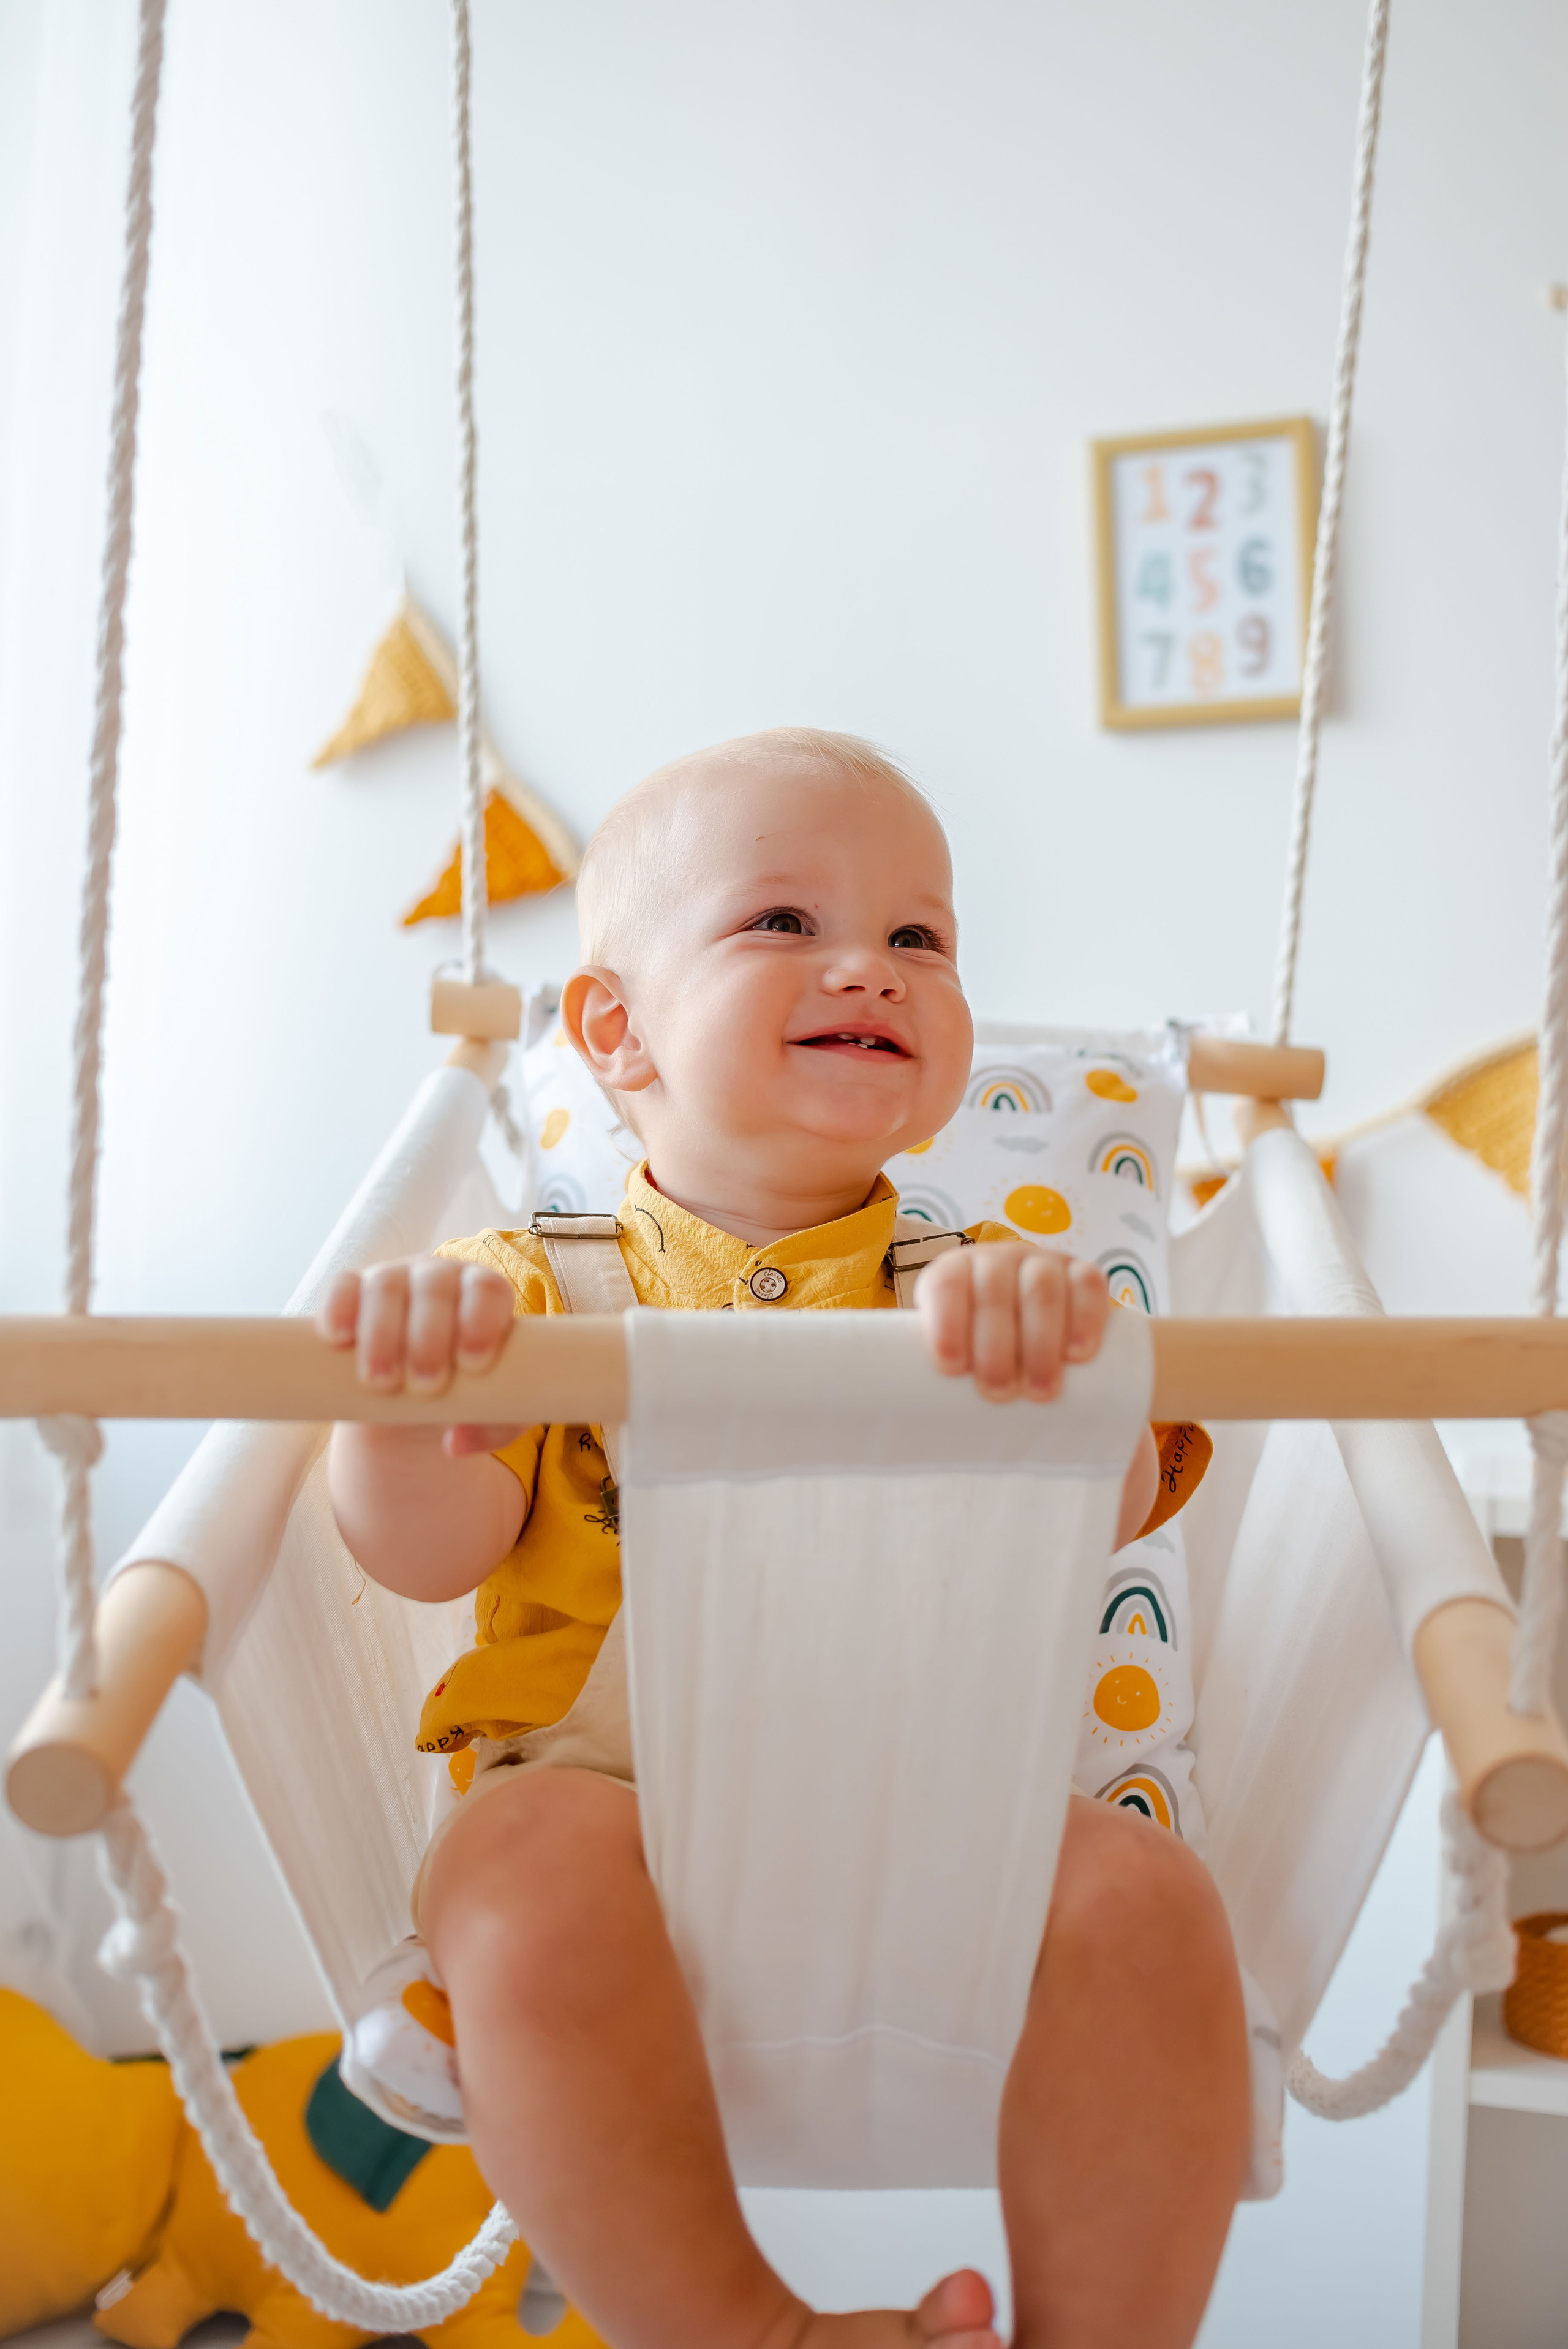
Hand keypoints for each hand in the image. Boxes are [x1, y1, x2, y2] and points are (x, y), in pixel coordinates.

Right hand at [317, 1258, 522, 1456]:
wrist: (416, 1388)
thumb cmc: (467, 1390)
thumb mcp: (494, 1410)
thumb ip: (492, 1428)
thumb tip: (454, 1442)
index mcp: (482, 1294)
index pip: (487, 1290)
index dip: (480, 1320)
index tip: (472, 1364)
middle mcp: (439, 1277)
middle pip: (435, 1287)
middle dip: (428, 1336)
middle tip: (426, 1385)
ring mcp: (394, 1278)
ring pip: (386, 1286)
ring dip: (381, 1333)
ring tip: (380, 1383)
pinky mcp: (353, 1290)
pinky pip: (343, 1286)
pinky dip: (338, 1307)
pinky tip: (339, 1338)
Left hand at [915, 1241, 1110, 1403]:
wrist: (1031, 1321)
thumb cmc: (980, 1350)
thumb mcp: (955, 1351)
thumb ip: (938, 1374)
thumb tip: (904, 1421)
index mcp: (954, 1273)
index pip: (947, 1285)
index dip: (946, 1321)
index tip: (952, 1367)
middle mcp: (996, 1260)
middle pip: (994, 1292)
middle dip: (996, 1345)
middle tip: (999, 1392)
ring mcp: (1042, 1263)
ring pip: (1041, 1290)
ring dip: (1040, 1341)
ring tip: (1040, 1390)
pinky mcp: (1082, 1273)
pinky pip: (1088, 1286)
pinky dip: (1084, 1319)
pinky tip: (1078, 1354)